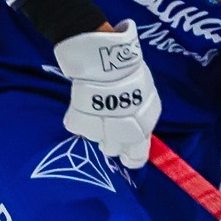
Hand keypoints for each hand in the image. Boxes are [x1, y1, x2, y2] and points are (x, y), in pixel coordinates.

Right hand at [54, 22, 159, 168]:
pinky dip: (78, 117)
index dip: (132, 156)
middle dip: (111, 142)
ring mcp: (101, 132)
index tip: (127, 156)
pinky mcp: (81, 124)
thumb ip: (138, 113)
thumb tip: (134, 121)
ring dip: (94, 127)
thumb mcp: (144, 95)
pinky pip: (77, 126)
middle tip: (106, 125)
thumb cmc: (130, 72)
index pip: (138, 155)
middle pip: (114, 149)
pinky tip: (81, 103)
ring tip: (95, 107)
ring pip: (96, 139)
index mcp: (143, 127)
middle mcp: (124, 135)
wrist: (107, 63)